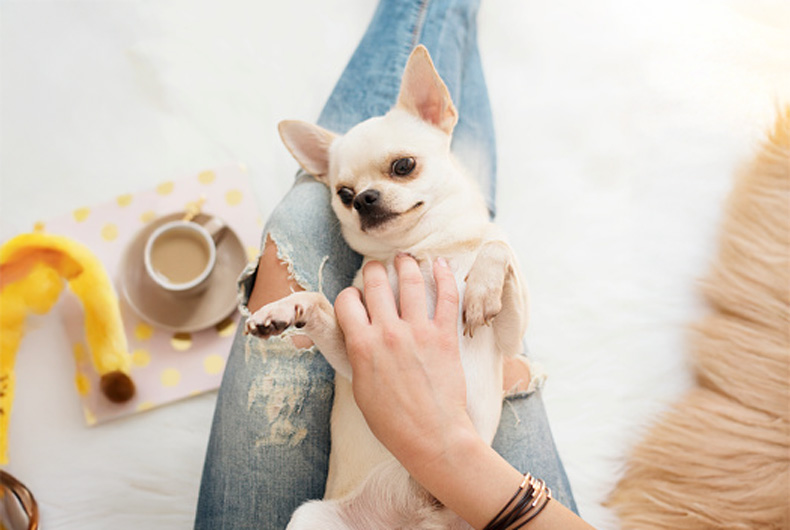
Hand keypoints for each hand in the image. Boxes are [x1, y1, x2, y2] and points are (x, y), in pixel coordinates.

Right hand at [334, 254, 475, 470]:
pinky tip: (439, 263)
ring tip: (404, 259)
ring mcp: (418, 332)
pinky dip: (444, 275)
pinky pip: (446, 296)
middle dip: (372, 270)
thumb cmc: (393, 423)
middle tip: (376, 268)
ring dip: (405, 264)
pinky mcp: (445, 336)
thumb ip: (358, 356)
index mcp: (361, 346)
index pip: (347, 301)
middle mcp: (388, 332)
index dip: (349, 296)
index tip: (355, 299)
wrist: (432, 438)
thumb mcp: (361, 389)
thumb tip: (358, 337)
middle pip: (375, 283)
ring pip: (409, 281)